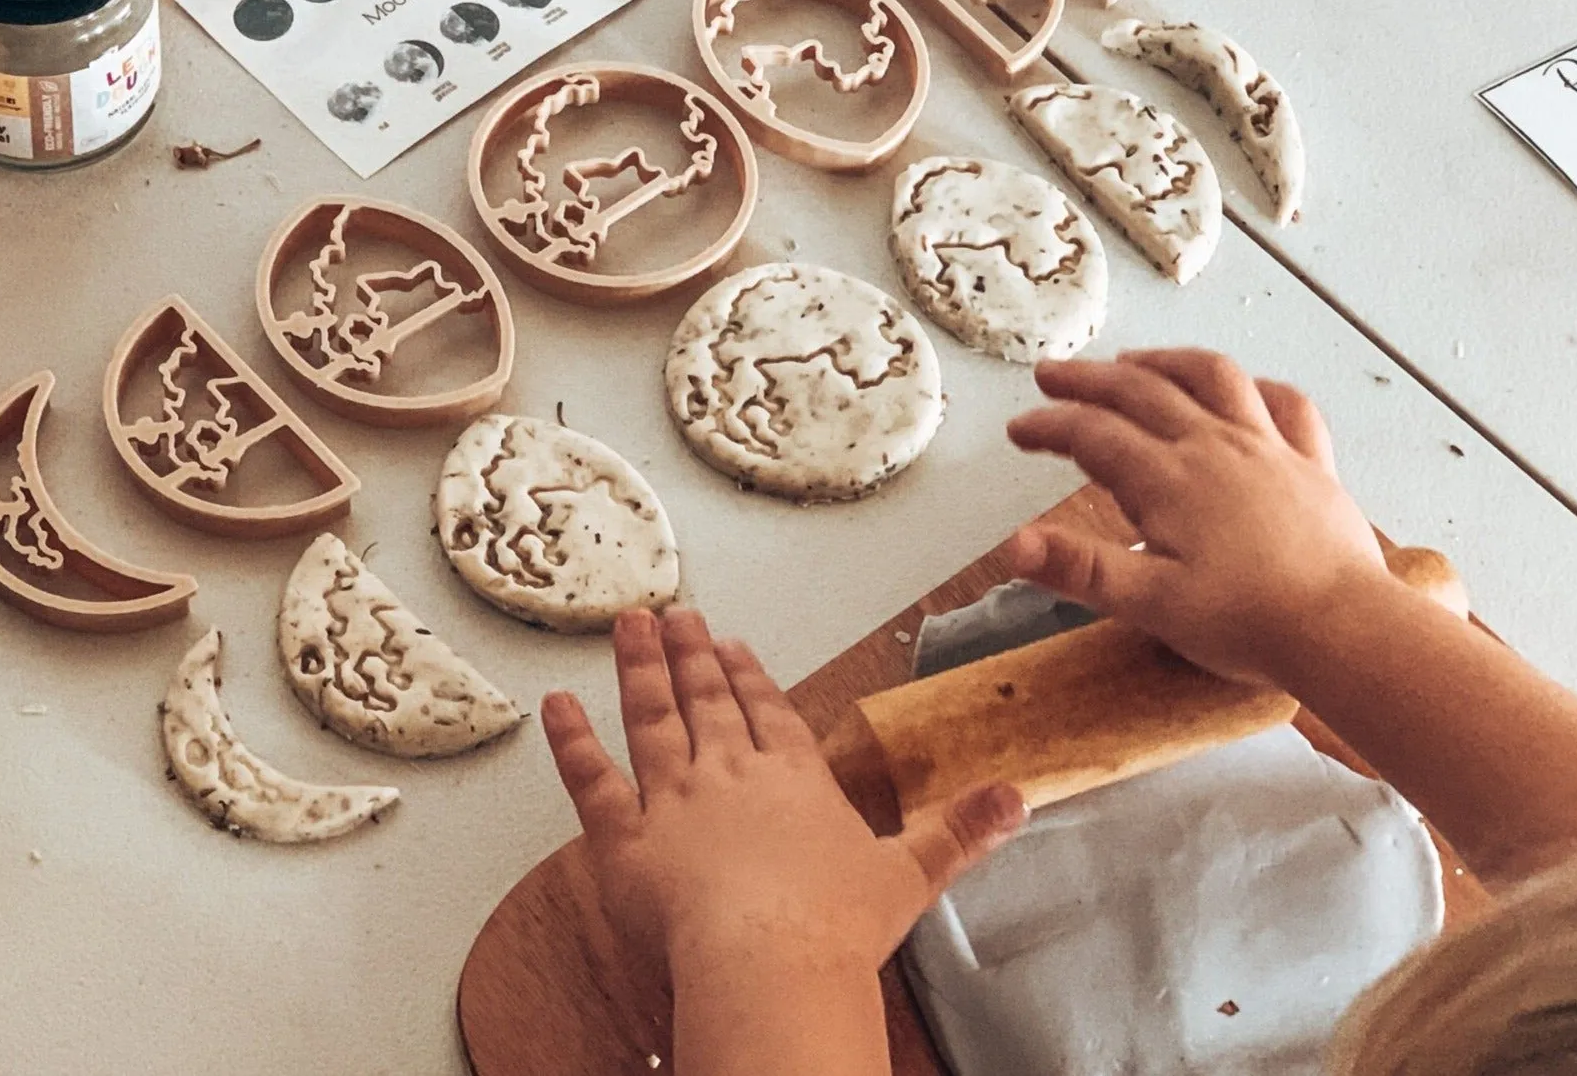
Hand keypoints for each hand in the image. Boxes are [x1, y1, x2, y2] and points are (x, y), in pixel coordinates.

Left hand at [542, 607, 1024, 976]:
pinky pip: (590, 780)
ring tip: (628, 625)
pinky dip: (571, 739)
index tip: (737, 644)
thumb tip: (1020, 797)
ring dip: (639, 669)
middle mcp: (730, 772)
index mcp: (794, 777)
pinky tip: (555, 703)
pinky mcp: (625, 837)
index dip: (753, 676)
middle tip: (676, 613)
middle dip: (693, 655)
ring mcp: (672, 798)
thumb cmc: (837, 928)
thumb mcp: (912, 875)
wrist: (772, 962)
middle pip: (709, 701)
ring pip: (652, 719)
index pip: (771, 713)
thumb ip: (959, 831)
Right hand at [1004, 348, 1388, 684]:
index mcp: (1168, 479)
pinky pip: (1286, 405)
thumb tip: (1014, 546)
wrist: (1345, 630)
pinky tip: (1243, 389)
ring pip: (1210, 378)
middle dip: (1088, 379)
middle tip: (1051, 374)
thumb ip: (1080, 569)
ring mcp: (1266, 448)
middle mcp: (1213, 447)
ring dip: (1164, 362)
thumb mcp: (1150, 605)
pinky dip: (1258, 388)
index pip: (1092, 435)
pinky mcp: (1311, 464)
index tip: (1019, 430)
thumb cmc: (1247, 623)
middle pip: (1140, 391)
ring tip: (1134, 360)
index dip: (1049, 426)